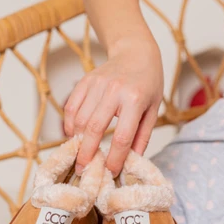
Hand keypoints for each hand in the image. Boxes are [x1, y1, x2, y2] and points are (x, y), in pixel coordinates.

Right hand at [64, 38, 162, 175]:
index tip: (110, 172)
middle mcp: (115, 90)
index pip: (122, 136)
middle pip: (94, 128)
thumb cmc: (148, 82)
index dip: (114, 158)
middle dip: (87, 153)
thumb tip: (131, 161)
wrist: (136, 52)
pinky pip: (71, 107)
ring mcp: (97, 84)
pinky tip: (75, 135)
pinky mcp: (85, 81)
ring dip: (78, 141)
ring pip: (80, 119)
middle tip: (84, 170)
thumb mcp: (153, 109)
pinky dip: (70, 124)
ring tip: (80, 154)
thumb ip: (142, 136)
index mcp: (135, 99)